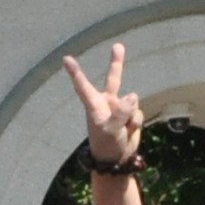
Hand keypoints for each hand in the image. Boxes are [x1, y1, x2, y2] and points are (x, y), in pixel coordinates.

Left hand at [65, 42, 145, 168]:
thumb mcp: (110, 130)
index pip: (83, 86)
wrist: (117, 159)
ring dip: (130, 117)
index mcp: (94, 105)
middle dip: (117, 63)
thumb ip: (121, 113)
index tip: (66, 59)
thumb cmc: (106, 144)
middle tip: (118, 46)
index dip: (75, 73)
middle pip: (113, 79)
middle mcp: (106, 103)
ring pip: (131, 102)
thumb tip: (133, 95)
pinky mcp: (130, 114)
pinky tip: (128, 132)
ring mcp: (119, 108)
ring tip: (122, 130)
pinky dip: (135, 124)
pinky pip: (137, 113)